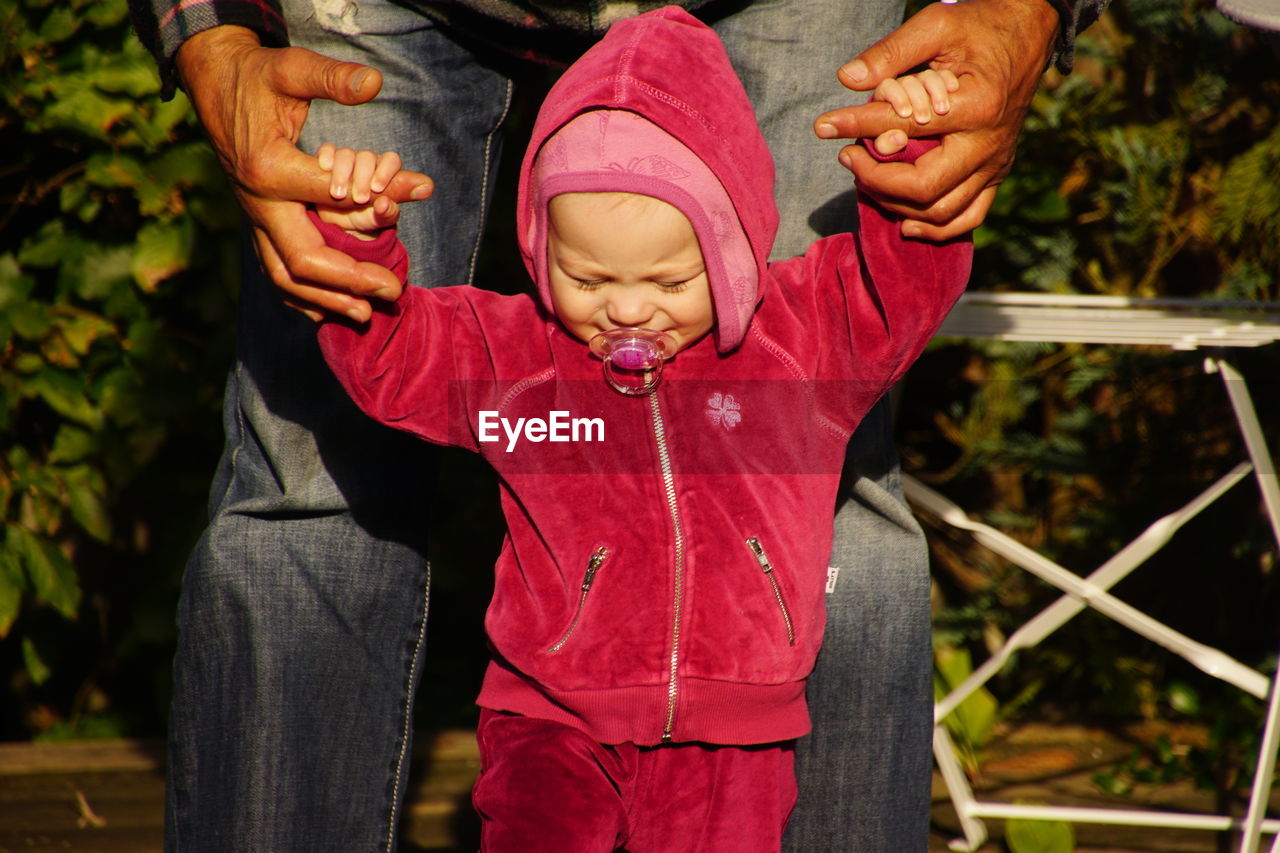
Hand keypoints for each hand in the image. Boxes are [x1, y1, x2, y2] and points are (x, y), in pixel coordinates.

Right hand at [176, 26, 433, 320]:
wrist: (213, 81)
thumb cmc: (257, 75)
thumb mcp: (291, 68)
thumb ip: (332, 79)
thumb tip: (374, 82)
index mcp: (270, 169)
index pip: (330, 203)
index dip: (371, 213)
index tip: (404, 223)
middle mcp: (257, 202)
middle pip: (303, 259)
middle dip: (349, 282)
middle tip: (392, 293)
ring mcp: (253, 217)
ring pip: (283, 276)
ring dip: (324, 301)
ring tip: (364, 315)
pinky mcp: (256, 222)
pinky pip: (274, 270)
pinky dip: (299, 296)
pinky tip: (327, 313)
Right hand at [314, 145, 402, 236]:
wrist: (340, 225)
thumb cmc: (367, 219)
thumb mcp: (381, 218)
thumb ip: (391, 210)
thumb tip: (400, 198)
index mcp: (387, 172)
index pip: (391, 160)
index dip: (386, 171)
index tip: (378, 189)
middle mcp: (368, 162)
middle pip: (367, 156)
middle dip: (363, 177)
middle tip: (360, 199)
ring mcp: (348, 160)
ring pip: (346, 154)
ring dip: (343, 173)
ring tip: (340, 195)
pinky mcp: (328, 161)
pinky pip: (328, 150)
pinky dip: (327, 157)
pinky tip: (325, 168)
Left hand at [814, 0, 1059, 238]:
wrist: (1028, 35)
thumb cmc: (980, 26)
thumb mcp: (937, 25)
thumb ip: (892, 53)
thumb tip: (847, 79)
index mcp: (976, 107)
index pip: (903, 129)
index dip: (857, 128)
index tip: (823, 125)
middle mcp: (989, 145)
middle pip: (922, 187)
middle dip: (875, 179)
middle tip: (847, 157)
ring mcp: (995, 164)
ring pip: (941, 212)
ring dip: (896, 205)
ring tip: (866, 179)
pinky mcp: (997, 174)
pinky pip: (968, 217)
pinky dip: (935, 229)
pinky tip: (904, 224)